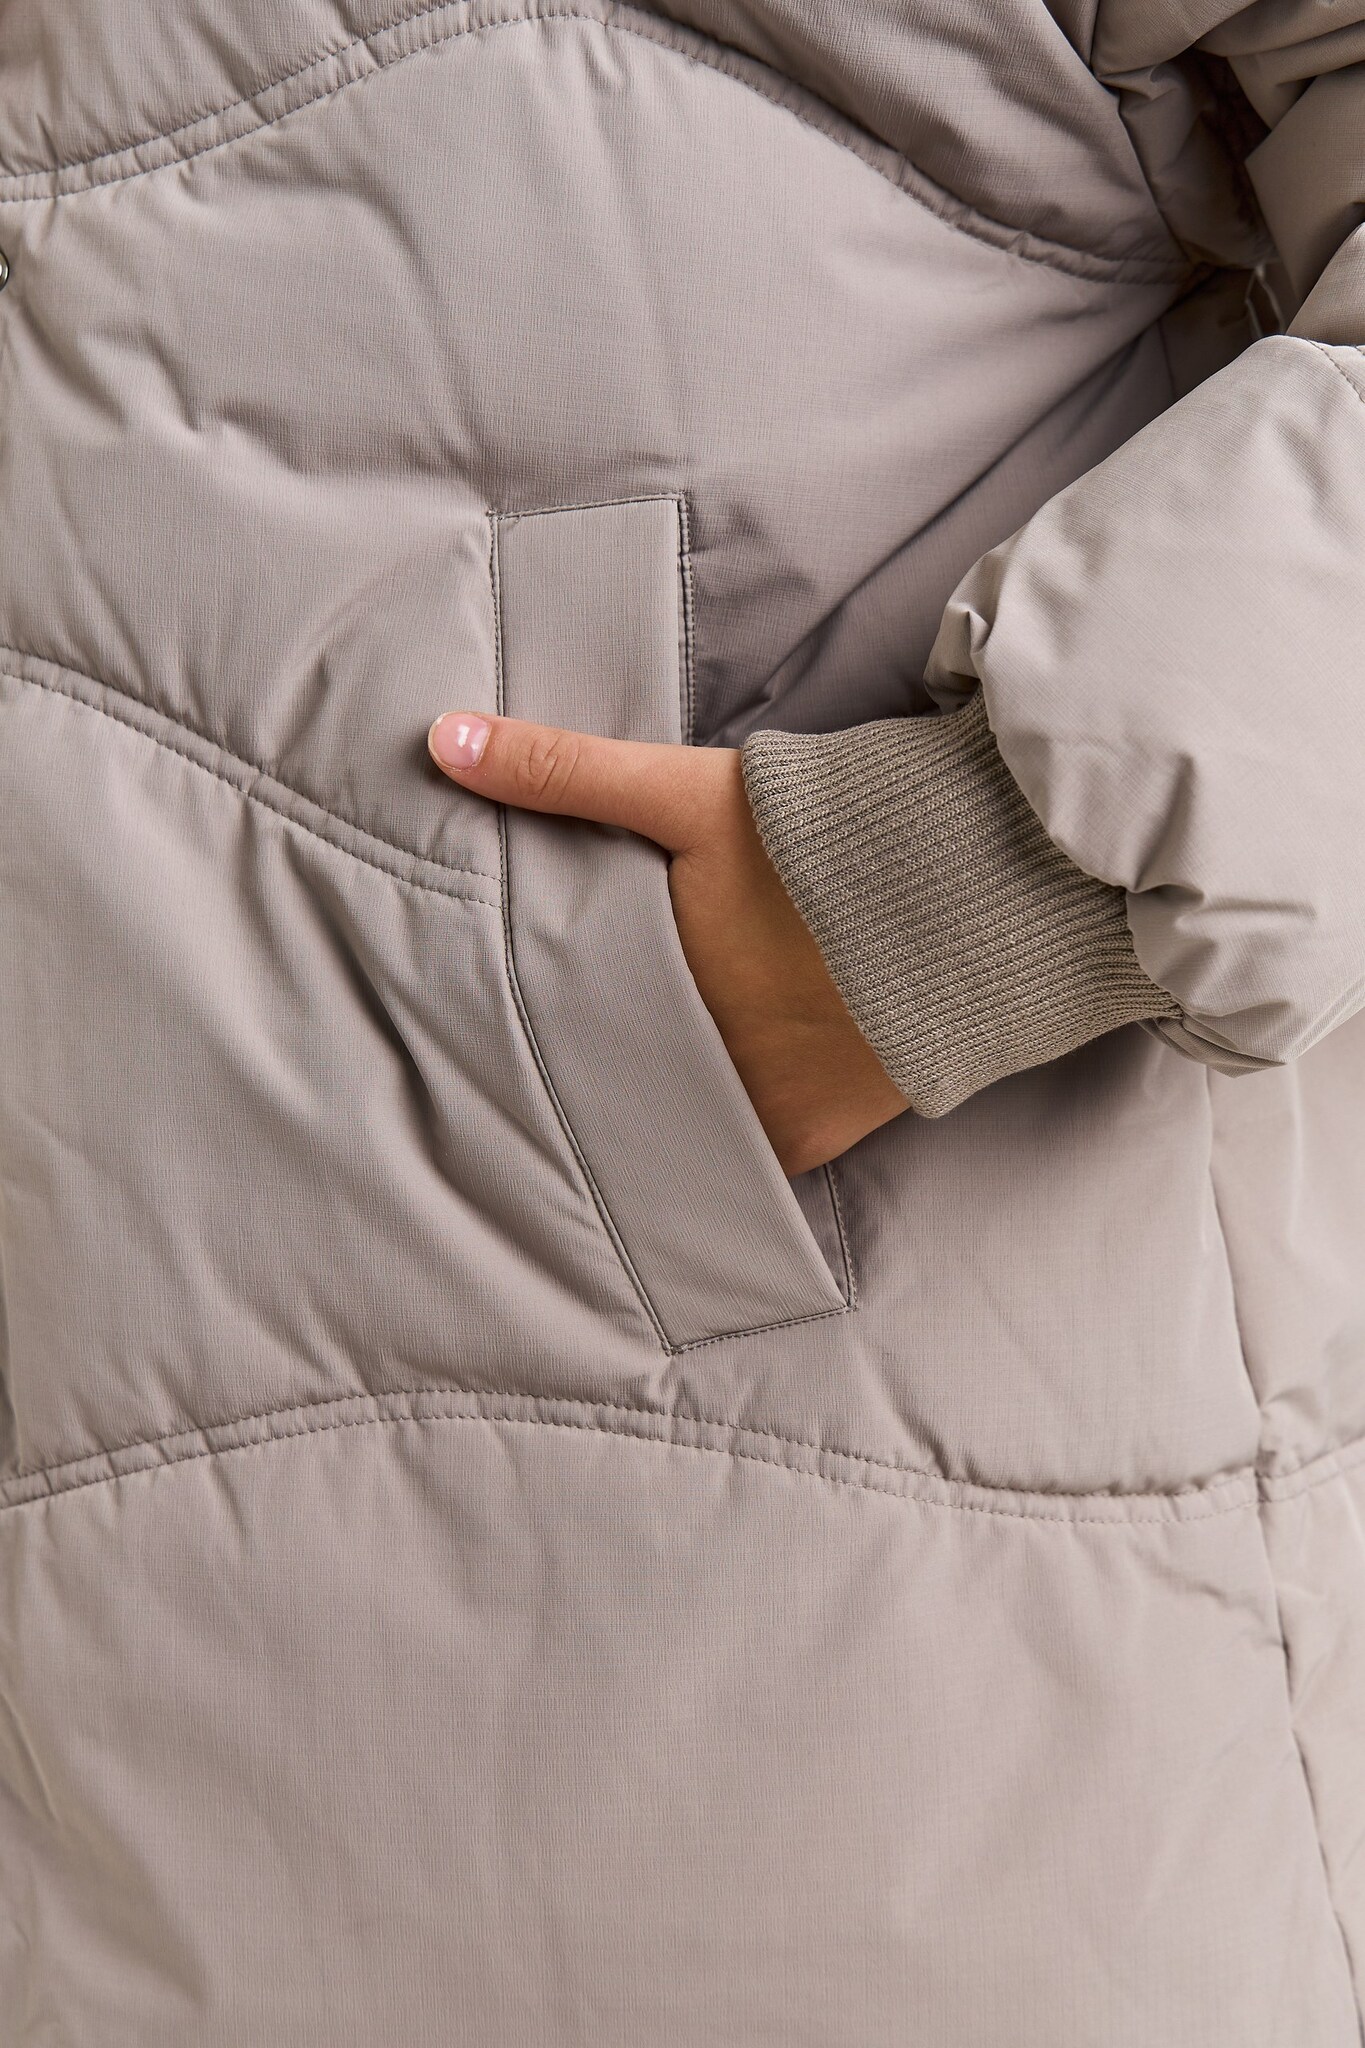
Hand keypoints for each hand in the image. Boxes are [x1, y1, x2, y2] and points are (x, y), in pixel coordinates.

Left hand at [427, 712, 907, 1174]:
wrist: (978, 890)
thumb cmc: (821, 835)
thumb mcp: (685, 793)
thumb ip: (562, 771)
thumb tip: (440, 742)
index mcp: (648, 994)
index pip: (560, 1025)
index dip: (535, 1017)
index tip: (505, 1015)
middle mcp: (696, 1069)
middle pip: (619, 1076)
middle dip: (595, 1060)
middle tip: (566, 1047)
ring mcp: (758, 1114)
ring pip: (676, 1117)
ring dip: (658, 1096)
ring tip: (638, 1071)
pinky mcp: (817, 1137)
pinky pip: (747, 1148)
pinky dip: (729, 1127)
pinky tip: (711, 1099)